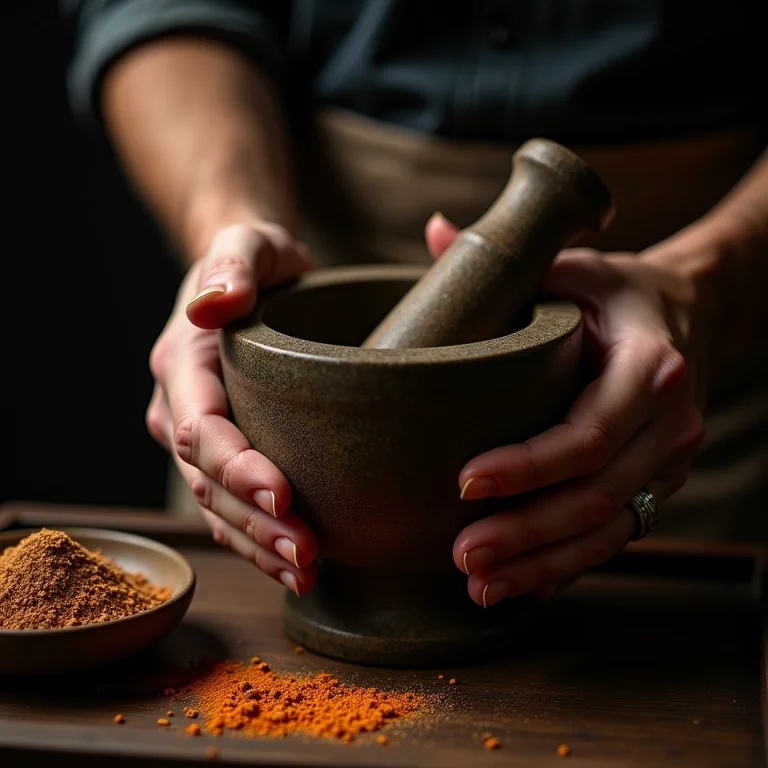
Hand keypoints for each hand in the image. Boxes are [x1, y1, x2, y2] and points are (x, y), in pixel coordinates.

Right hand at [147, 222, 319, 593]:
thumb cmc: (255, 258)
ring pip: (219, 506)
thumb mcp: (246, 243)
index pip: (202, 428)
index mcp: (184, 365)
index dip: (237, 467)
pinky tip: (295, 566)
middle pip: (209, 481)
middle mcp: (182, 408)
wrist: (249, 275)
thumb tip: (214, 302)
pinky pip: (232, 507)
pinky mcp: (226, 451)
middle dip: (255, 521)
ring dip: (258, 544)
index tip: (284, 493)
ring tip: (306, 572)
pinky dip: (259, 540)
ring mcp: (199, 436)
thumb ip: (232, 263)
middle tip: (307, 552)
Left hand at [425, 213, 705, 606]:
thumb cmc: (614, 291)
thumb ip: (505, 256)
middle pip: (596, 496)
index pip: (588, 433)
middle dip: (526, 532)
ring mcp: (667, 463)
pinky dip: (566, 567)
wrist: (688, 314)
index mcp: (650, 366)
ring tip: (478, 584)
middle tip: (461, 553)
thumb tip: (432, 230)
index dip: (528, 465)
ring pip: (607, 531)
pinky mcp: (654, 485)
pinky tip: (519, 585)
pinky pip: (614, 537)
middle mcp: (669, 424)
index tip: (464, 481)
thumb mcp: (570, 263)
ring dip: (542, 563)